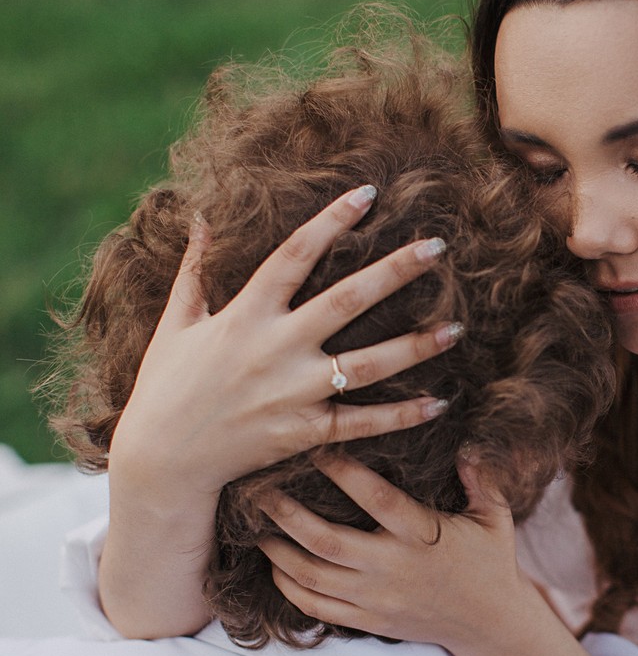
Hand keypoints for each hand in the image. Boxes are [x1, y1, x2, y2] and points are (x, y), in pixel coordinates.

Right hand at [110, 186, 457, 506]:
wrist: (163, 461)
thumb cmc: (165, 388)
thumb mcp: (175, 324)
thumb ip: (194, 270)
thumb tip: (202, 217)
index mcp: (246, 314)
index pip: (295, 254)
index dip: (332, 221)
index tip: (368, 194)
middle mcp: (275, 348)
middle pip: (347, 300)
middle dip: (395, 271)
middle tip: (439, 246)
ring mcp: (293, 392)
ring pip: (368, 364)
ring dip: (416, 346)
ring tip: (457, 327)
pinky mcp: (304, 432)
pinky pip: (362, 422)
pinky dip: (402, 415)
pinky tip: (439, 401)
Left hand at [260, 453, 633, 655]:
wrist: (489, 625)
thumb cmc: (489, 562)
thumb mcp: (494, 517)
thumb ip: (479, 478)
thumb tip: (466, 440)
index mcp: (422, 535)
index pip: (375, 499)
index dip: (342, 472)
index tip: (315, 446)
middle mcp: (393, 568)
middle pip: (326, 540)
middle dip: (287, 513)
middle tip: (259, 487)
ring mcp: (376, 598)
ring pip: (311, 576)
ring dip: (277, 549)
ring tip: (255, 523)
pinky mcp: (367, 620)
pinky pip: (316, 606)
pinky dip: (288, 586)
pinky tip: (273, 564)